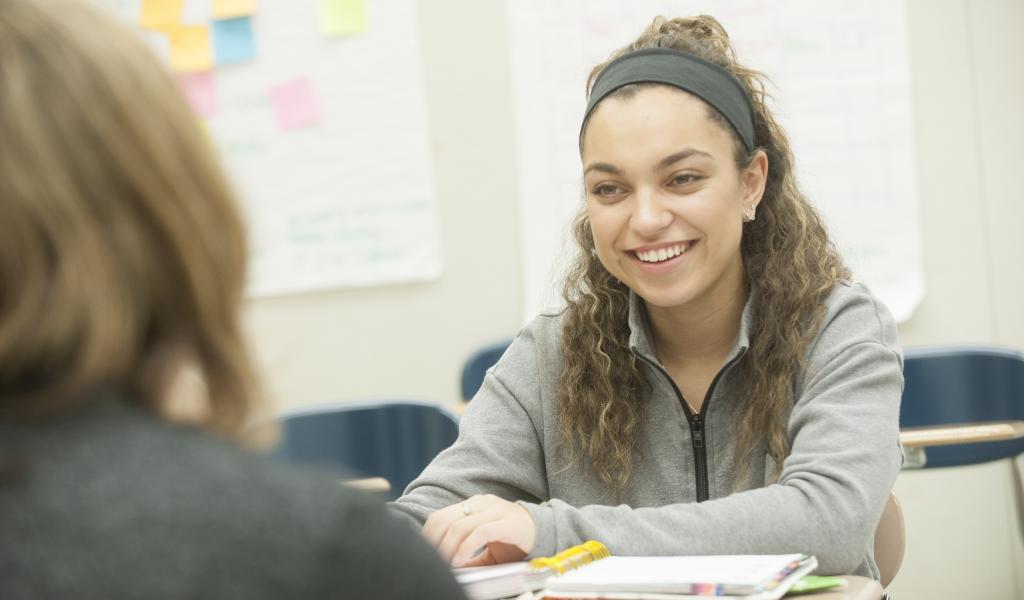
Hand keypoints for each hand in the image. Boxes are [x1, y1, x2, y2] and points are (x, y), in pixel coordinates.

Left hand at [422, 494, 536, 566]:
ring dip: (447, 548)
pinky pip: (481, 532)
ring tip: (445, 564)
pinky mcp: (507, 522)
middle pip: (445, 520)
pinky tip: (460, 559)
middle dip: (434, 543)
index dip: (428, 536)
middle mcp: (481, 504)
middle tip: (431, 562)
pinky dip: (467, 547)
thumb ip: (468, 554)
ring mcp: (494, 510)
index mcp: (472, 505)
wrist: (544, 532)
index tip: (422, 555)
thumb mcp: (484, 546)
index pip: (440, 517)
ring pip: (460, 526)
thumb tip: (449, 567)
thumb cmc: (511, 540)